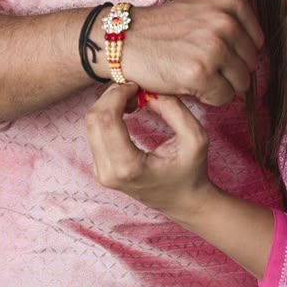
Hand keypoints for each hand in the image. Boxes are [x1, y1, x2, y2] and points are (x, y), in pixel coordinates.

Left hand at [85, 83, 213, 219]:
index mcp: (128, 167)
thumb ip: (173, 109)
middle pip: (94, 119)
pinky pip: (94, 132)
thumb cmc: (191, 171)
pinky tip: (126, 110)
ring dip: (109, 103)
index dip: (118, 94)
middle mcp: (108, 173)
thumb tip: (146, 91)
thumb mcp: (195, 137)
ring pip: (90, 123)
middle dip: (112, 96)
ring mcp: (101, 173)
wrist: (184, 202)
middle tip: (135, 88)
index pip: (107, 119)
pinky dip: (107, 114)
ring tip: (133, 99)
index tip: (136, 85)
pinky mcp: (100, 169)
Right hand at [104, 0, 262, 105]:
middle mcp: (225, 20)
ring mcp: (214, 46)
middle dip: (229, 70)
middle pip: (250, 63)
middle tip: (202, 64)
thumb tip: (256, 56)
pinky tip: (189, 84)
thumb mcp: (201, 8)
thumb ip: (231, 23)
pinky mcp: (201, 73)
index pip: (257, 40)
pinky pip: (224, 97)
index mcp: (229, 0)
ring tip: (195, 74)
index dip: (237, 52)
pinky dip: (209, 97)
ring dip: (221, 85)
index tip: (215, 51)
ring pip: (241, 82)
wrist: (125, 40)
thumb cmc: (163, 29)